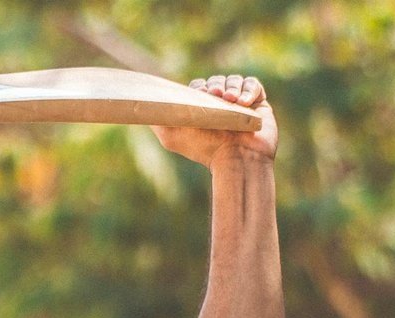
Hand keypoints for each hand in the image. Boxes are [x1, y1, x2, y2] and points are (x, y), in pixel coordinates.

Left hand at [153, 74, 277, 167]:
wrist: (235, 160)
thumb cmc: (204, 149)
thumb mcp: (171, 135)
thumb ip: (155, 120)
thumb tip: (135, 106)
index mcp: (203, 109)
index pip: (201, 87)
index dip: (201, 87)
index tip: (202, 93)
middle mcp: (221, 105)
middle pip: (218, 81)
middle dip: (216, 85)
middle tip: (216, 95)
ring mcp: (240, 104)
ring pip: (235, 81)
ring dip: (232, 87)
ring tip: (231, 100)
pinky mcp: (259, 104)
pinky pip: (254, 86)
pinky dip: (249, 90)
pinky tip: (244, 102)